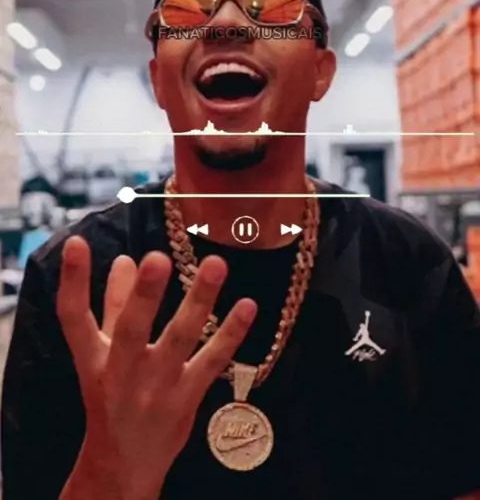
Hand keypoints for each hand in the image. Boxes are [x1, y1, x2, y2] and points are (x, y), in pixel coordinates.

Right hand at [57, 236, 256, 499]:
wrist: (124, 463)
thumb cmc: (112, 396)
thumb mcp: (103, 355)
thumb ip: (113, 306)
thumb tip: (124, 259)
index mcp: (93, 356)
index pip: (73, 316)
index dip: (73, 280)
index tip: (76, 242)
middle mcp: (121, 371)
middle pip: (129, 329)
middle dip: (143, 295)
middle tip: (156, 258)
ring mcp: (157, 386)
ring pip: (179, 339)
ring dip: (199, 301)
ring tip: (216, 264)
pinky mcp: (187, 398)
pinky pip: (212, 361)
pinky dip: (231, 333)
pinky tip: (248, 305)